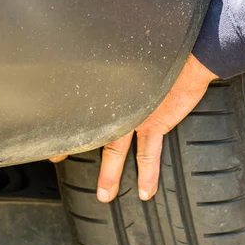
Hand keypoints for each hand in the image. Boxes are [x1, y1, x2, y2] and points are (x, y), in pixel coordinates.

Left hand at [50, 54, 217, 202]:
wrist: (189, 54)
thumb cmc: (162, 49)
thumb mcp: (131, 56)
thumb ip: (117, 66)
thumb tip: (109, 64)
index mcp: (109, 87)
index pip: (82, 105)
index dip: (68, 118)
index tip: (55, 124)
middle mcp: (117, 104)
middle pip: (90, 131)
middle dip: (74, 149)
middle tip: (58, 162)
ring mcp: (136, 117)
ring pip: (116, 151)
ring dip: (110, 175)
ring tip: (106, 196)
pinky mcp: (156, 124)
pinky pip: (149, 155)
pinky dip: (148, 175)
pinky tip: (146, 191)